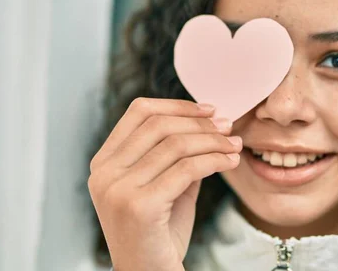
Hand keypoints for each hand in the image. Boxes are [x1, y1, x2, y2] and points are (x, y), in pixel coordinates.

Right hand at [88, 98, 241, 270]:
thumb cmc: (159, 233)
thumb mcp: (163, 184)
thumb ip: (176, 154)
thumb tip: (209, 121)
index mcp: (104, 162)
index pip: (139, 112)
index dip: (177, 105)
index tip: (208, 110)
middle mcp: (104, 173)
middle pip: (160, 125)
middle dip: (200, 123)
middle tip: (228, 127)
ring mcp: (118, 189)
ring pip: (176, 145)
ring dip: (213, 141)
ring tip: (234, 145)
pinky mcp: (140, 206)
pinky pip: (187, 169)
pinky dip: (215, 160)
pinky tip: (230, 162)